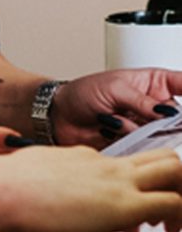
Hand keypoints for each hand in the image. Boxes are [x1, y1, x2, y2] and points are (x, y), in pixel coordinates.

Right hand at [0, 145, 181, 231]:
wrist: (2, 187)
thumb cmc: (9, 187)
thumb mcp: (35, 176)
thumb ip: (52, 182)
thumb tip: (50, 196)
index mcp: (81, 156)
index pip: (121, 165)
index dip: (131, 187)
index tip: (129, 212)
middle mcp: (104, 162)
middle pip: (160, 156)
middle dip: (174, 180)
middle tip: (166, 212)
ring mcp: (116, 179)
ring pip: (173, 168)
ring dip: (180, 194)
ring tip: (171, 226)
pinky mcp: (125, 204)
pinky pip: (172, 202)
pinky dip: (179, 215)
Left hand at [51, 70, 181, 146]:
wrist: (61, 117)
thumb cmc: (83, 94)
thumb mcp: (113, 88)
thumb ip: (141, 101)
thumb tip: (166, 111)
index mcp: (151, 83)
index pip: (181, 83)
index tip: (178, 108)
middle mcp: (152, 106)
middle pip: (177, 115)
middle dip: (162, 118)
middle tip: (146, 116)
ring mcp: (146, 126)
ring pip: (163, 134)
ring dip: (138, 129)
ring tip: (113, 118)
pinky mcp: (138, 145)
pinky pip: (147, 148)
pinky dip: (129, 140)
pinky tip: (110, 130)